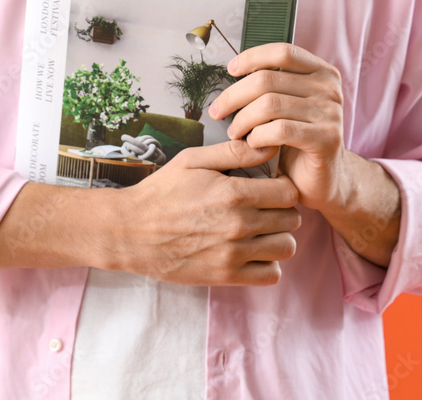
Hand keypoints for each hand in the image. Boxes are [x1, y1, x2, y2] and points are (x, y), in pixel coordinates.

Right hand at [109, 141, 300, 285]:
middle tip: (264, 209)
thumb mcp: (192, 160)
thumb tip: (268, 146)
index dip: (283, 187)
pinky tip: (252, 252)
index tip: (270, 188)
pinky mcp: (226, 276)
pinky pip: (271, 275)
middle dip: (282, 211)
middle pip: (292, 220)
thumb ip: (233, 152)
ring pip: (286, 248)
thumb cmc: (161, 192)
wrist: (130, 231)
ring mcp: (234, 253)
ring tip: (260, 231)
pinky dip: (268, 264)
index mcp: (234, 193)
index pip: (289, 192)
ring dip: (278, 238)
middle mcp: (239, 224)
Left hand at [208, 43, 349, 213]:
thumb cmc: (297, 140)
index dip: (252, 57)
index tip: (230, 70)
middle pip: (268, 79)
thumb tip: (235, 69)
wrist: (324, 179)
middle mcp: (329, 89)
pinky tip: (252, 144)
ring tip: (234, 132)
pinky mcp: (327, 139)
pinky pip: (280, 130)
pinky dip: (258, 136)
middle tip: (216, 112)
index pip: (283, 52)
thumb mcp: (287, 105)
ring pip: (269, 105)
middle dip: (233, 96)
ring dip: (242, 120)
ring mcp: (331, 113)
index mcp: (321, 73)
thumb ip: (272, 85)